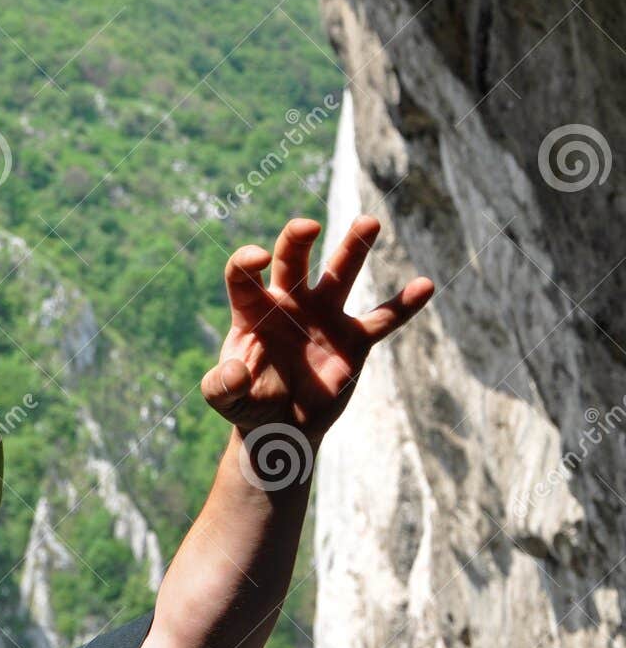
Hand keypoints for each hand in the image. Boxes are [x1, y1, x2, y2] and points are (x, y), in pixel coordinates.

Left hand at [200, 215, 434, 443]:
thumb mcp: (226, 400)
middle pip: (291, 261)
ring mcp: (324, 318)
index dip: (246, 262)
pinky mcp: (353, 340)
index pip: (243, 276)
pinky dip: (403, 305)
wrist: (282, 426)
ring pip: (339, 275)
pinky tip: (425, 285)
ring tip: (368, 222)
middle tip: (308, 225)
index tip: (258, 257)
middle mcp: (288, 304)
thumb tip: (235, 373)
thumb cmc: (248, 404)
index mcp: (253, 312)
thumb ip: (221, 386)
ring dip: (352, 248)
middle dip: (297, 239)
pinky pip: (382, 319)